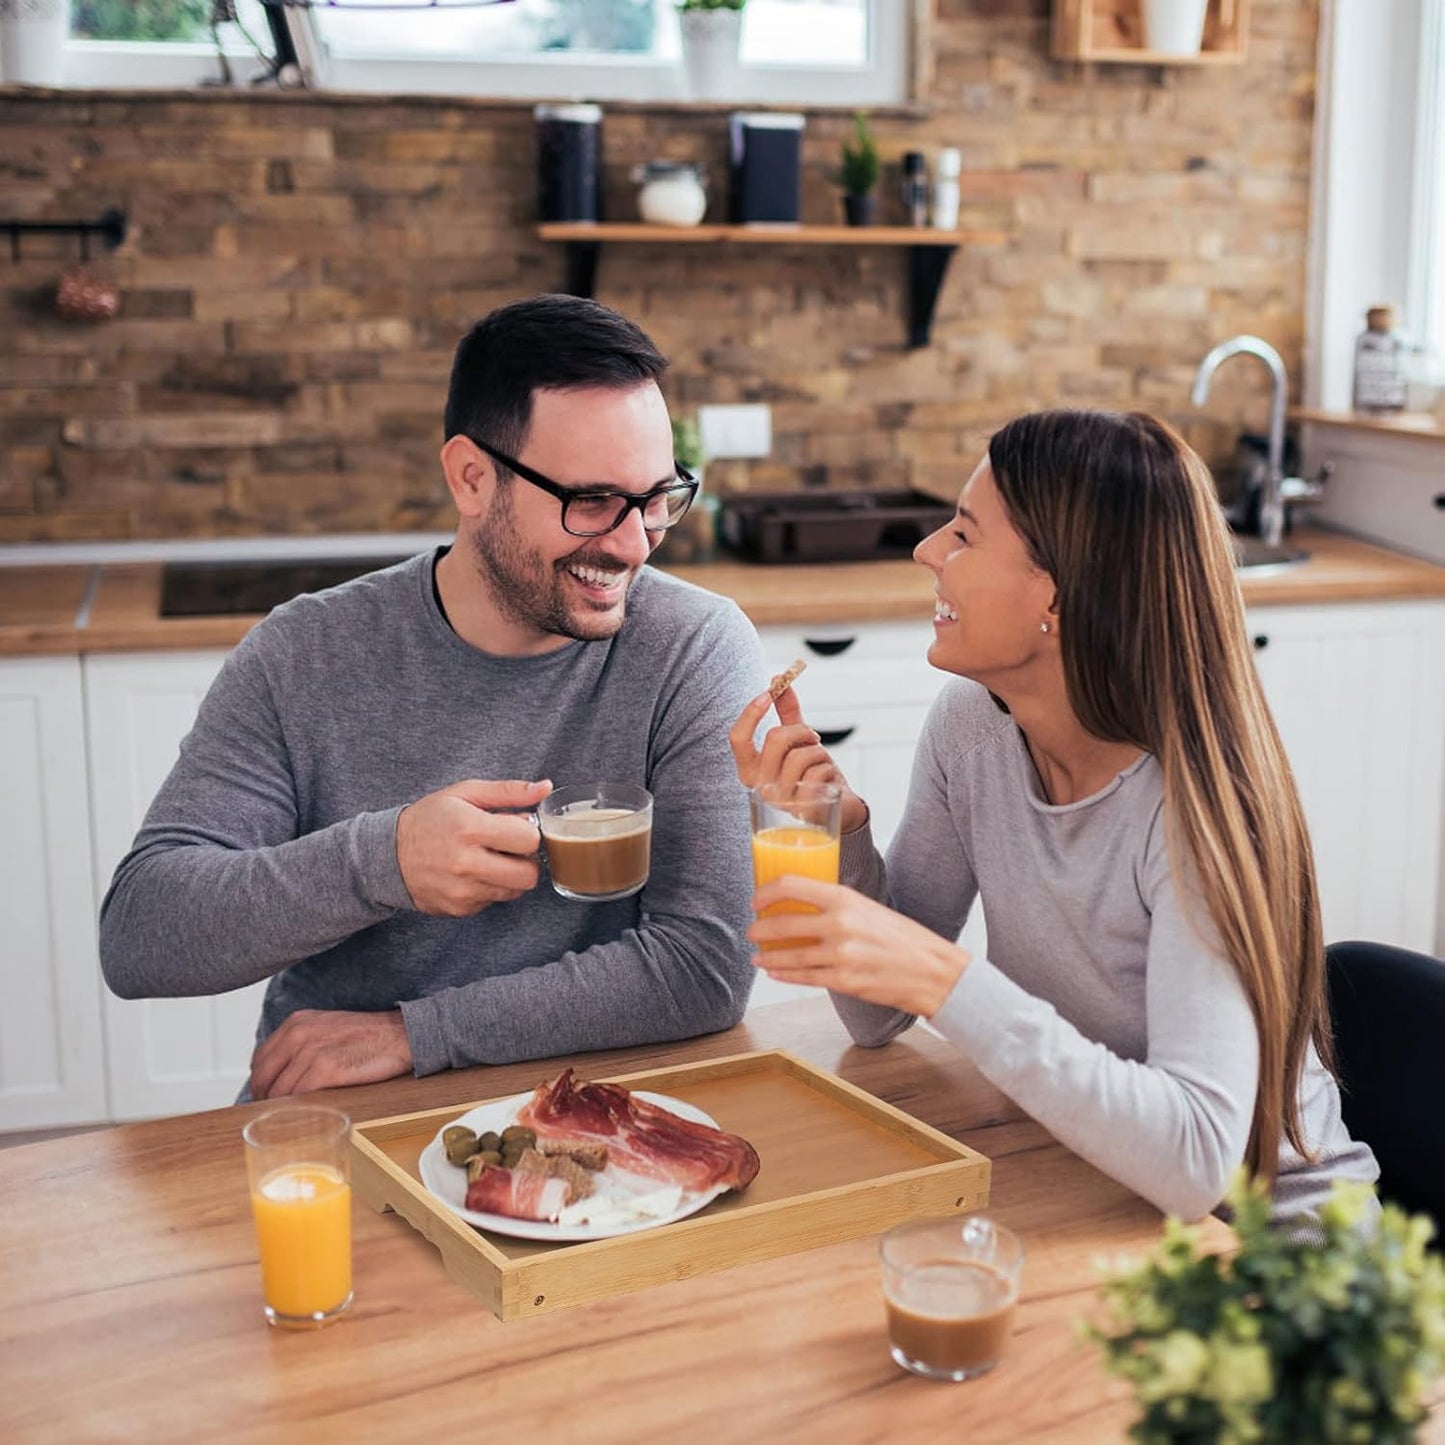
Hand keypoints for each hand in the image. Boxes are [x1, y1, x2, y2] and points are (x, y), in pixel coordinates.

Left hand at [249, 1008, 412, 1099]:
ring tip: (291, 1119)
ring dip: (282, 1109)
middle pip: (263, 1077)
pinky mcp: (326, 1069)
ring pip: (279, 1091)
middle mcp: (299, 1034)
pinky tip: (305, 1115)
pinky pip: (298, 1096)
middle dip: (264, 1099)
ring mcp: (311, 1051)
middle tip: (273, 1114)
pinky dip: (297, 1109)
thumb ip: (300, 1045)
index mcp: (296, 1023)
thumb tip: (280, 1075)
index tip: (266, 1097)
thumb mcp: (326, 1028)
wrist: (400, 1035)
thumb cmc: (367, 1036)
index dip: (260, 1083)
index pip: (260, 1060)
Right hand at [397, 778, 550, 915]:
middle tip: (509, 848)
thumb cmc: (430, 818)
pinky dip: (491, 887)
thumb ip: (509, 791)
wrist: (388, 854)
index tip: (516, 828)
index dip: (529, 833)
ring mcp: (462, 891)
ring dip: (511, 875)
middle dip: (526, 860)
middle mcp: (466, 863)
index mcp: (470, 828)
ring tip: (491, 858)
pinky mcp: (459, 909)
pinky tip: (474, 873)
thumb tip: (545, 787)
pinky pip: (494, 901)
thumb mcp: (465, 793)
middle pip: (529, 874)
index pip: (530, 840)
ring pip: (515, 890)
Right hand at [729, 686, 868, 833]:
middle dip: (801, 730)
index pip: (737, 738)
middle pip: (775, 739)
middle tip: (812, 738)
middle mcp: (759, 787)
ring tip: (821, 763)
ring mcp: (780, 801)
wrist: (837, 809)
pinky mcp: (803, 809)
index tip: (769, 693)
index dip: (751, 713)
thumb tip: (778, 678)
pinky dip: (829, 769)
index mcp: (750, 770)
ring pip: (800, 756)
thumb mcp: (797, 742)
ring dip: (819, 752)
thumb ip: (786, 713)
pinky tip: (828, 782)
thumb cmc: (812, 775)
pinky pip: (817, 773)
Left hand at [749, 875, 969, 1017]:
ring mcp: (840, 955)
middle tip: (754, 931)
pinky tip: (775, 972)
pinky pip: (805, 977)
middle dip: (760, 929)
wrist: (934, 972)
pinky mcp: (844, 982)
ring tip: (758, 956)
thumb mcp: (869, 908)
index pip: (792, 885)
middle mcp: (840, 924)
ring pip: (789, 956)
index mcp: (846, 898)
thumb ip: (838, 906)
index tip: (757, 900)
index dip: (766, 893)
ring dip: (768, 956)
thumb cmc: (905, 938)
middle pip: (783, 923)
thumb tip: (804, 906)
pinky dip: (785, 975)